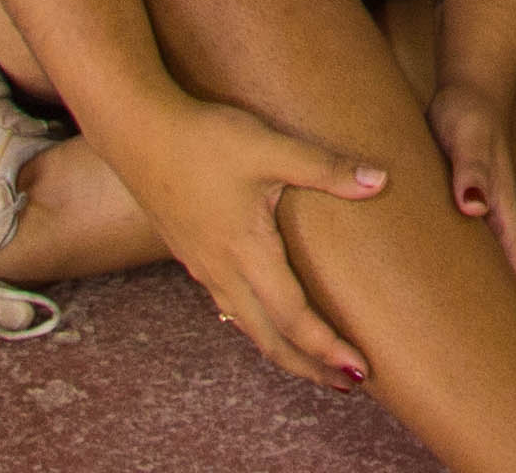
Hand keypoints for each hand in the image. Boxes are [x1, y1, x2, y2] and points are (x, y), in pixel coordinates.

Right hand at [132, 91, 394, 387]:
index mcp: (246, 254)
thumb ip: (324, 168)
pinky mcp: (193, 254)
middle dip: (309, 366)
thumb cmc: (204, 139)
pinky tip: (269, 318)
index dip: (328, 348)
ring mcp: (203, 267)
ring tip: (314, 360)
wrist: (137, 132)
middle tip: (346, 383)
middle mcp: (222, 271)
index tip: (359, 368)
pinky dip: (259, 327)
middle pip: (270, 339)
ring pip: (247, 326)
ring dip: (283, 349)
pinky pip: (230, 307)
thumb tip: (379, 180)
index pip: (294, 318)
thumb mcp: (270, 147)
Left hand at [429, 78, 515, 333]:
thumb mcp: (463, 136)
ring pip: (501, 280)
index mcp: (500, 214)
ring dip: (509, 314)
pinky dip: (480, 292)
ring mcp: (485, 224)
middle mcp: (498, 224)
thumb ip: (469, 168)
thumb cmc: (463, 115)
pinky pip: (478, 265)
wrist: (468, 91)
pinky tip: (466, 311)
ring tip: (507, 357)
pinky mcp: (468, 218)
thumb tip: (472, 207)